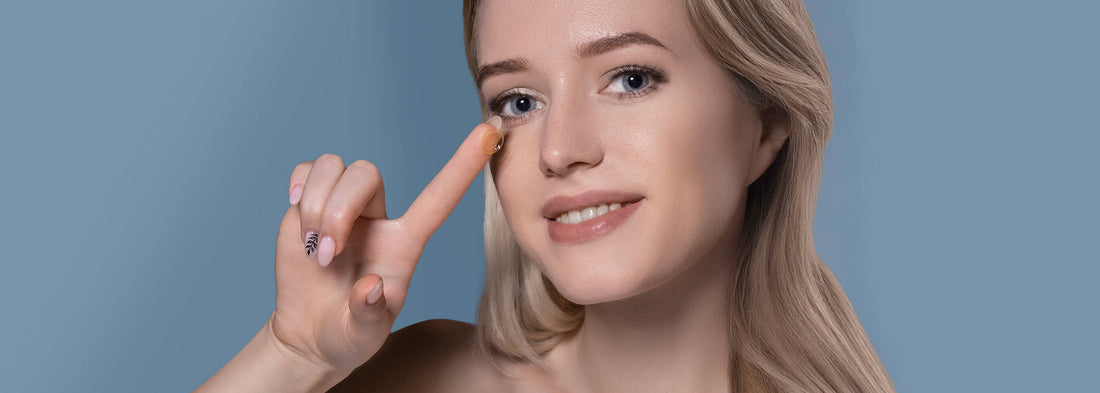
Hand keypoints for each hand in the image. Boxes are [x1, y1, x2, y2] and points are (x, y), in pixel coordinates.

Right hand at [266, 118, 502, 371]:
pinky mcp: (307, 207)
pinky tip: (299, 214)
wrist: (310, 335)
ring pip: (335, 167)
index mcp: (404, 243)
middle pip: (366, 174)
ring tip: (315, 249)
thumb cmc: (349, 333)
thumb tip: (369, 287)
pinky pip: (308, 170)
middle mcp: (377, 218)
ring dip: (317, 205)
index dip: (464, 166)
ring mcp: (342, 209)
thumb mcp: (363, 336)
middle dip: (339, 210)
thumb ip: (369, 316)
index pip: (438, 198)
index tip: (489, 133)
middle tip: (328, 255)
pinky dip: (300, 185)